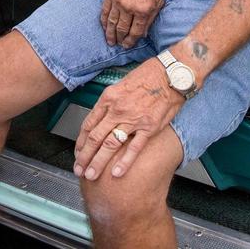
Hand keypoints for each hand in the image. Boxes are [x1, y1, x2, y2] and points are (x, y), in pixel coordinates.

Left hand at [74, 59, 183, 180]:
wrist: (171, 74)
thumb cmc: (149, 75)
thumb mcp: (122, 84)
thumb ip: (111, 102)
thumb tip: (102, 116)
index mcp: (108, 98)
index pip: (89, 124)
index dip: (81, 141)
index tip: (77, 152)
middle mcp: (117, 110)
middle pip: (95, 137)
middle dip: (84, 156)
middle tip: (78, 169)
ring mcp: (132, 120)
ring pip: (110, 145)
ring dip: (98, 162)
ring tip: (91, 175)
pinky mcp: (148, 128)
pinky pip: (133, 148)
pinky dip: (124, 162)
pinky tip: (116, 173)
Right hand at [101, 0, 163, 47]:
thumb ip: (151, 18)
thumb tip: (142, 33)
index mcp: (144, 9)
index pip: (135, 31)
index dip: (131, 41)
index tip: (128, 46)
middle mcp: (130, 6)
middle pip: (122, 29)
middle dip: (120, 40)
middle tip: (118, 45)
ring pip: (111, 22)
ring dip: (110, 34)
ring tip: (109, 41)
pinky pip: (105, 11)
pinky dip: (104, 21)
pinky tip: (104, 27)